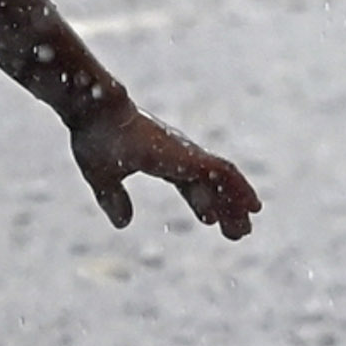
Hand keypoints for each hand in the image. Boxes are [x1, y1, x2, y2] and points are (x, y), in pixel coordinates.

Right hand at [68, 98, 258, 238]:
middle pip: (211, 185)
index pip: (188, 184)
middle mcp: (179, 156)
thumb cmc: (95, 138)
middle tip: (240, 232)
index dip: (201, 203)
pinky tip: (250, 205)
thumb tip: (123, 223)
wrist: (96, 112)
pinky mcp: (190, 154)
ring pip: (223, 180)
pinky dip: (239, 188)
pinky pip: (224, 172)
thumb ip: (113, 198)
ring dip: (238, 202)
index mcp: (160, 159)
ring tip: (247, 228)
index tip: (211, 222)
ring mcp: (187, 154)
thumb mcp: (102, 177)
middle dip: (226, 209)